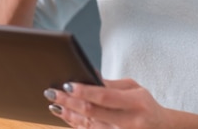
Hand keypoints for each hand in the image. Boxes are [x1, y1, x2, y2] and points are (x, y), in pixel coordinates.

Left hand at [44, 79, 170, 128]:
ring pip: (89, 126)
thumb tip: (87, 74)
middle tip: (52, 92)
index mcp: (136, 103)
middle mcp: (130, 123)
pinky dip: (76, 125)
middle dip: (69, 102)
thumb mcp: (134, 88)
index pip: (105, 97)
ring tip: (54, 104)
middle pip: (93, 113)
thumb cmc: (145, 104)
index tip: (67, 84)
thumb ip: (111, 84)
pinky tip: (65, 116)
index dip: (85, 91)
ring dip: (69, 115)